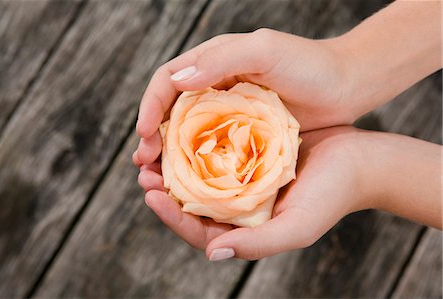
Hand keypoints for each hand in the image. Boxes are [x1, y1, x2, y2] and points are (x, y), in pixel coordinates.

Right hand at [133, 28, 353, 167]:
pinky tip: (190, 181)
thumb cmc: (309, 65)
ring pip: (187, 133)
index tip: (143, 134)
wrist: (346, 86)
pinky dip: (196, 163)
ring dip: (168, 154)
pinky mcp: (243, 132)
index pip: (168, 80)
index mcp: (213, 61)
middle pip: (170, 110)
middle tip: (144, 163)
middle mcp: (214, 86)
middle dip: (152, 135)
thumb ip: (221, 59)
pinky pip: (211, 148)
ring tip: (157, 177)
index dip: (149, 105)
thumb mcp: (265, 51)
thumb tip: (177, 81)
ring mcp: (228, 111)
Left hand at [139, 126, 374, 259]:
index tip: (151, 194)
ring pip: (200, 176)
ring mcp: (244, 180)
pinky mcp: (251, 154)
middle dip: (165, 189)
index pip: (199, 230)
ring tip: (154, 151)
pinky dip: (199, 144)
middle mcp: (240, 207)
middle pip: (193, 203)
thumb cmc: (332, 196)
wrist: (360, 160)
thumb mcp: (297, 227)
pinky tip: (184, 131)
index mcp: (246, 229)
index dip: (172, 216)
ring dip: (176, 165)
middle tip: (143, 170)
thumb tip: (213, 254)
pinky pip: (218, 152)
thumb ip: (257, 244)